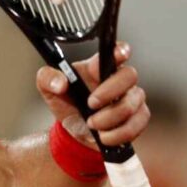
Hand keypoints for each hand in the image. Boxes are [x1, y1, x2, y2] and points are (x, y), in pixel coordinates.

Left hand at [35, 42, 149, 147]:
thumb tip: (60, 83)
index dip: (121, 51)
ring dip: (109, 119)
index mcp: (98, 67)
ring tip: (92, 124)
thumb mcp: (48, 88)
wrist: (72, 130)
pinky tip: (104, 136)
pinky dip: (117, 134)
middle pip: (129, 76)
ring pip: (131, 104)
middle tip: (90, 104)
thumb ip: (48, 78)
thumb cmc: (66, 102)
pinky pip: (136, 125)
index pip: (116, 51)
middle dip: (108, 92)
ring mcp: (132, 97)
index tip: (119, 54)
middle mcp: (119, 79)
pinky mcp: (138, 117)